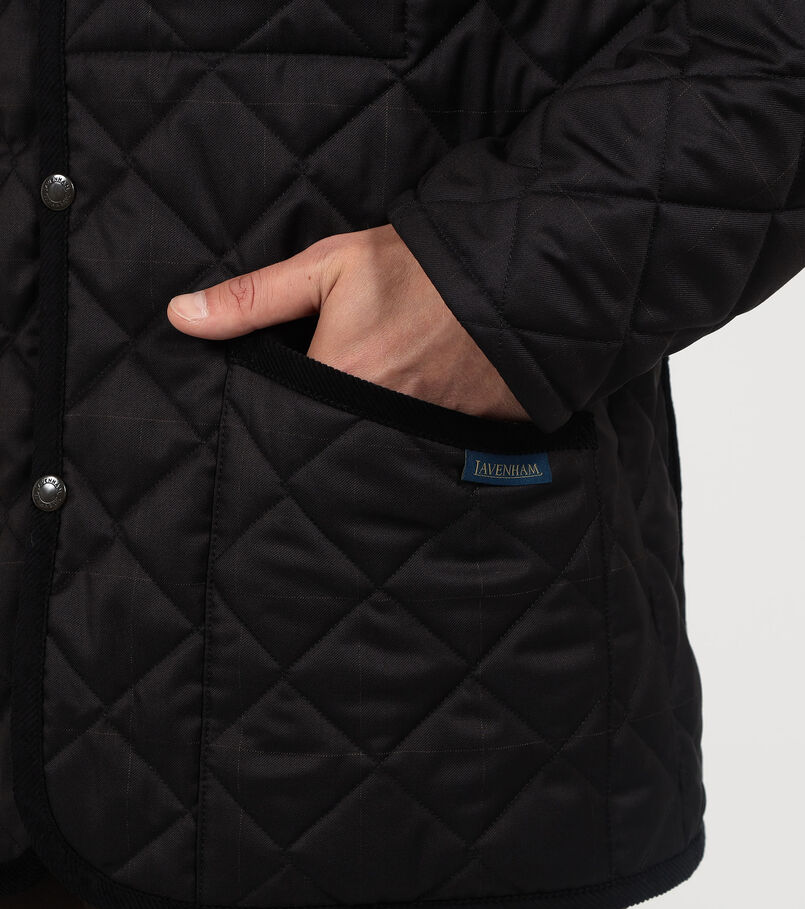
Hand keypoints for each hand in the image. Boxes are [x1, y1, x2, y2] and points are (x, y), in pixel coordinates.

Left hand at [166, 223, 530, 421]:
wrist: (516, 276)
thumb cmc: (419, 268)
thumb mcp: (332, 267)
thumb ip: (254, 298)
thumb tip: (179, 317)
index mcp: (339, 380)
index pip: (284, 421)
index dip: (278, 416)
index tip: (278, 410)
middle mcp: (380, 420)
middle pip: (329, 444)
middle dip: (320, 435)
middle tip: (325, 415)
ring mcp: (426, 436)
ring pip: (375, 452)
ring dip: (365, 440)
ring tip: (374, 413)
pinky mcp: (464, 441)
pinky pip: (423, 454)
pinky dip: (413, 442)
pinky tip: (415, 417)